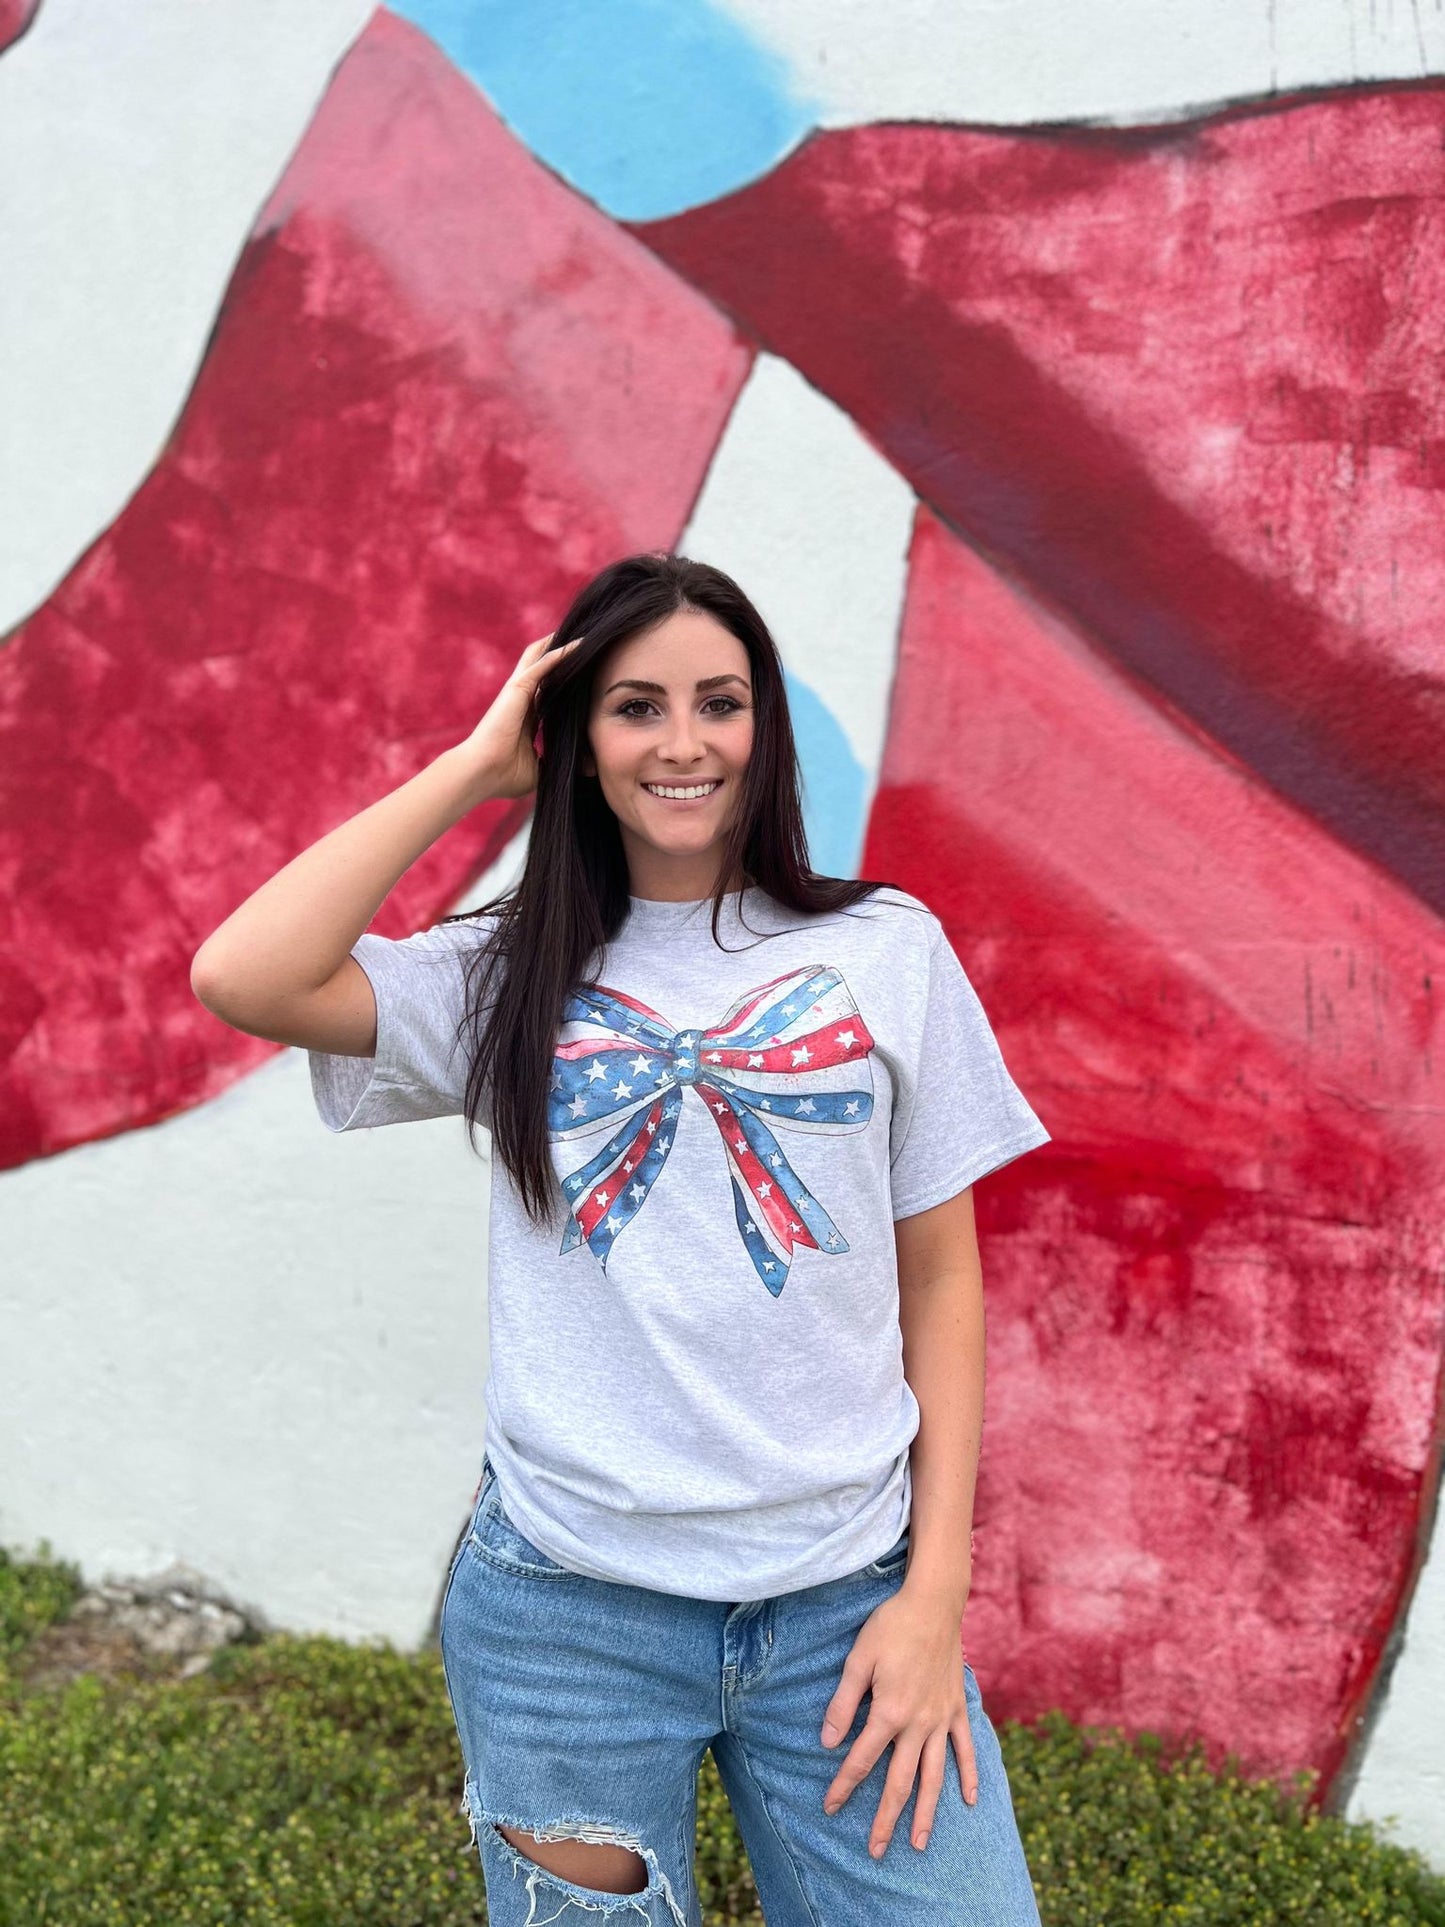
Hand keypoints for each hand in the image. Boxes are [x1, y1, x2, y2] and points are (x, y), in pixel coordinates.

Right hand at [459, 631, 584, 798]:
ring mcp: (518, 691)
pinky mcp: (517, 688)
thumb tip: (581, 771)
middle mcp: (521, 699)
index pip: (549, 691)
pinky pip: (542, 664)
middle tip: (586, 641)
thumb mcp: (539, 770)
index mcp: (526, 716)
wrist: (482, 773)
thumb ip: (555, 764)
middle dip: (561, 653)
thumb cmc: (503, 776)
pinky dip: (560, 653)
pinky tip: (580, 644)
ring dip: (560, 643)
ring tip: (584, 632)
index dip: (564, 680)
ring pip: (540, 656)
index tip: (585, 673)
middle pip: (543, 666)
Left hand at [819, 1589, 976, 1857]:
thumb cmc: (890, 1627)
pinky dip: (969, 1775)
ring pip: (934, 1776)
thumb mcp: (857, 1659)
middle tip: (876, 1851)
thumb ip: (843, 1702)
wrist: (934, 1603)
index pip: (861, 1760)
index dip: (843, 1785)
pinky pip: (965, 1749)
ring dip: (927, 1813)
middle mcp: (918, 1724)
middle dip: (885, 1818)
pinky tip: (970, 1801)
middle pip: (899, 1781)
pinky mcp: (957, 1709)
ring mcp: (941, 1719)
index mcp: (889, 1712)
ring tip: (920, 1844)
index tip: (829, 1807)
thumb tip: (826, 1742)